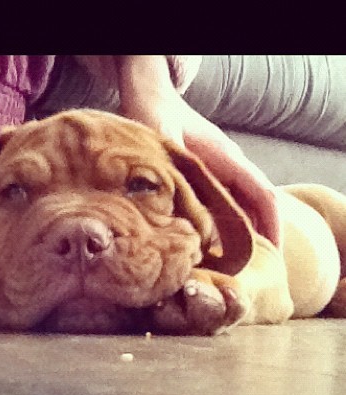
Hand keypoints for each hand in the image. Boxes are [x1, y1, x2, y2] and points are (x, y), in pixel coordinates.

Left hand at [118, 56, 280, 246]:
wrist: (147, 98)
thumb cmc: (154, 117)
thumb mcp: (163, 147)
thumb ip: (174, 177)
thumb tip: (186, 220)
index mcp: (227, 158)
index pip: (262, 195)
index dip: (271, 225)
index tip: (273, 252)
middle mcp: (229, 165)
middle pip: (256, 204)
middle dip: (258, 236)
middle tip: (252, 270)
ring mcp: (218, 170)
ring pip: (239, 205)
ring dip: (240, 232)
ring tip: (232, 265)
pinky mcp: (204, 175)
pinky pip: (221, 203)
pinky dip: (221, 224)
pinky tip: (209, 245)